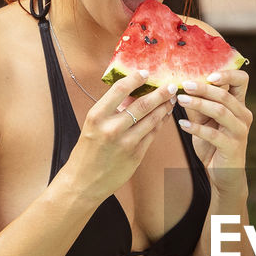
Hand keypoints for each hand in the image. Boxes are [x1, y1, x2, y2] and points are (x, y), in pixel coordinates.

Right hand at [64, 70, 175, 201]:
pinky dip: (160, 123)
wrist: (84, 182)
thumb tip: (132, 94)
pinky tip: (165, 116)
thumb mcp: (93, 126)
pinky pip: (152, 134)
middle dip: (160, 93)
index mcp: (97, 116)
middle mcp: (111, 128)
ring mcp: (126, 143)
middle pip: (142, 104)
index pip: (119, 90)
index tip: (145, 73)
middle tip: (171, 86)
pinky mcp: (136, 155)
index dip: (135, 79)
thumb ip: (112, 111)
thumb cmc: (87, 152)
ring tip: (171, 100)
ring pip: (151, 119)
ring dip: (164, 108)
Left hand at [174, 63, 251, 176]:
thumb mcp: (204, 121)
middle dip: (203, 88)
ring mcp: (240, 131)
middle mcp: (243, 115)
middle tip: (184, 84)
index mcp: (239, 105)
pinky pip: (213, 134)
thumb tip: (180, 87)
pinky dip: (196, 128)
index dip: (227, 73)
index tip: (207, 74)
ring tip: (180, 100)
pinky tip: (182, 125)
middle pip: (225, 95)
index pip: (241, 80)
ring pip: (220, 111)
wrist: (225, 174)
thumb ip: (197, 106)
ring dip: (198, 104)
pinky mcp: (232, 146)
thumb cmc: (213, 145)